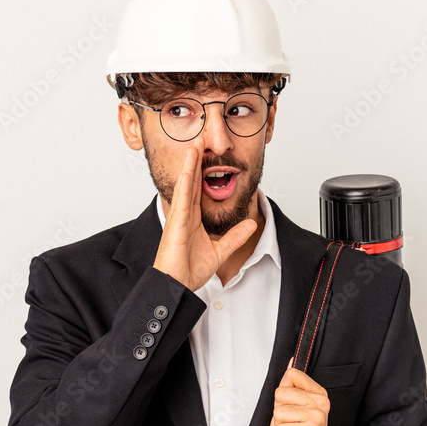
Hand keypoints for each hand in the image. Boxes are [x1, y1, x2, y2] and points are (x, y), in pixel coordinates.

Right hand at [152, 136, 256, 290]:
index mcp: (192, 219)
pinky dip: (186, 182)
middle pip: (192, 181)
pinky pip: (182, 198)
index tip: (208, 154)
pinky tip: (189, 168)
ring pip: (186, 184)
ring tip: (195, 144)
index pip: (199, 189)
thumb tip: (251, 225)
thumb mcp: (220, 251)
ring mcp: (179, 217)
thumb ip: (235, 237)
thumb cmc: (188, 271)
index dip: (203, 171)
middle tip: (200, 139)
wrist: (176, 286)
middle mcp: (184, 214)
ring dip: (190, 164)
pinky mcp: (175, 223)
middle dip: (195, 160)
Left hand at [267, 359, 329, 425]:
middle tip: (290, 425)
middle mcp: (321, 402)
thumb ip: (290, 385)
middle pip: (281, 393)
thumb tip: (291, 361)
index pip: (291, 375)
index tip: (291, 408)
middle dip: (278, 412)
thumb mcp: (288, 407)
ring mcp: (318, 415)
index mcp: (317, 393)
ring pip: (279, 411)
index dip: (282, 395)